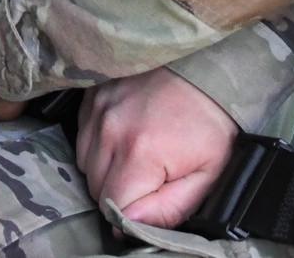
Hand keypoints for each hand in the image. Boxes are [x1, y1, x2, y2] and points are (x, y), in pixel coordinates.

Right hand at [77, 67, 238, 227]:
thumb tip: (130, 226)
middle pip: (96, 187)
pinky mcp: (94, 93)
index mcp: (140, 153)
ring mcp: (99, 108)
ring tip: (138, 152)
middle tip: (149, 175)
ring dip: (106, 166)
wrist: (206, 68)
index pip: (113, 208)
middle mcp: (111, 129)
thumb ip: (169, 208)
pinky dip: (99, 141)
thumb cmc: (210, 121)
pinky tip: (126, 133)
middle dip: (119, 190)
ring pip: (86, 162)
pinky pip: (83, 134)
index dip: (130, 214)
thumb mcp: (207, 173)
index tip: (147, 202)